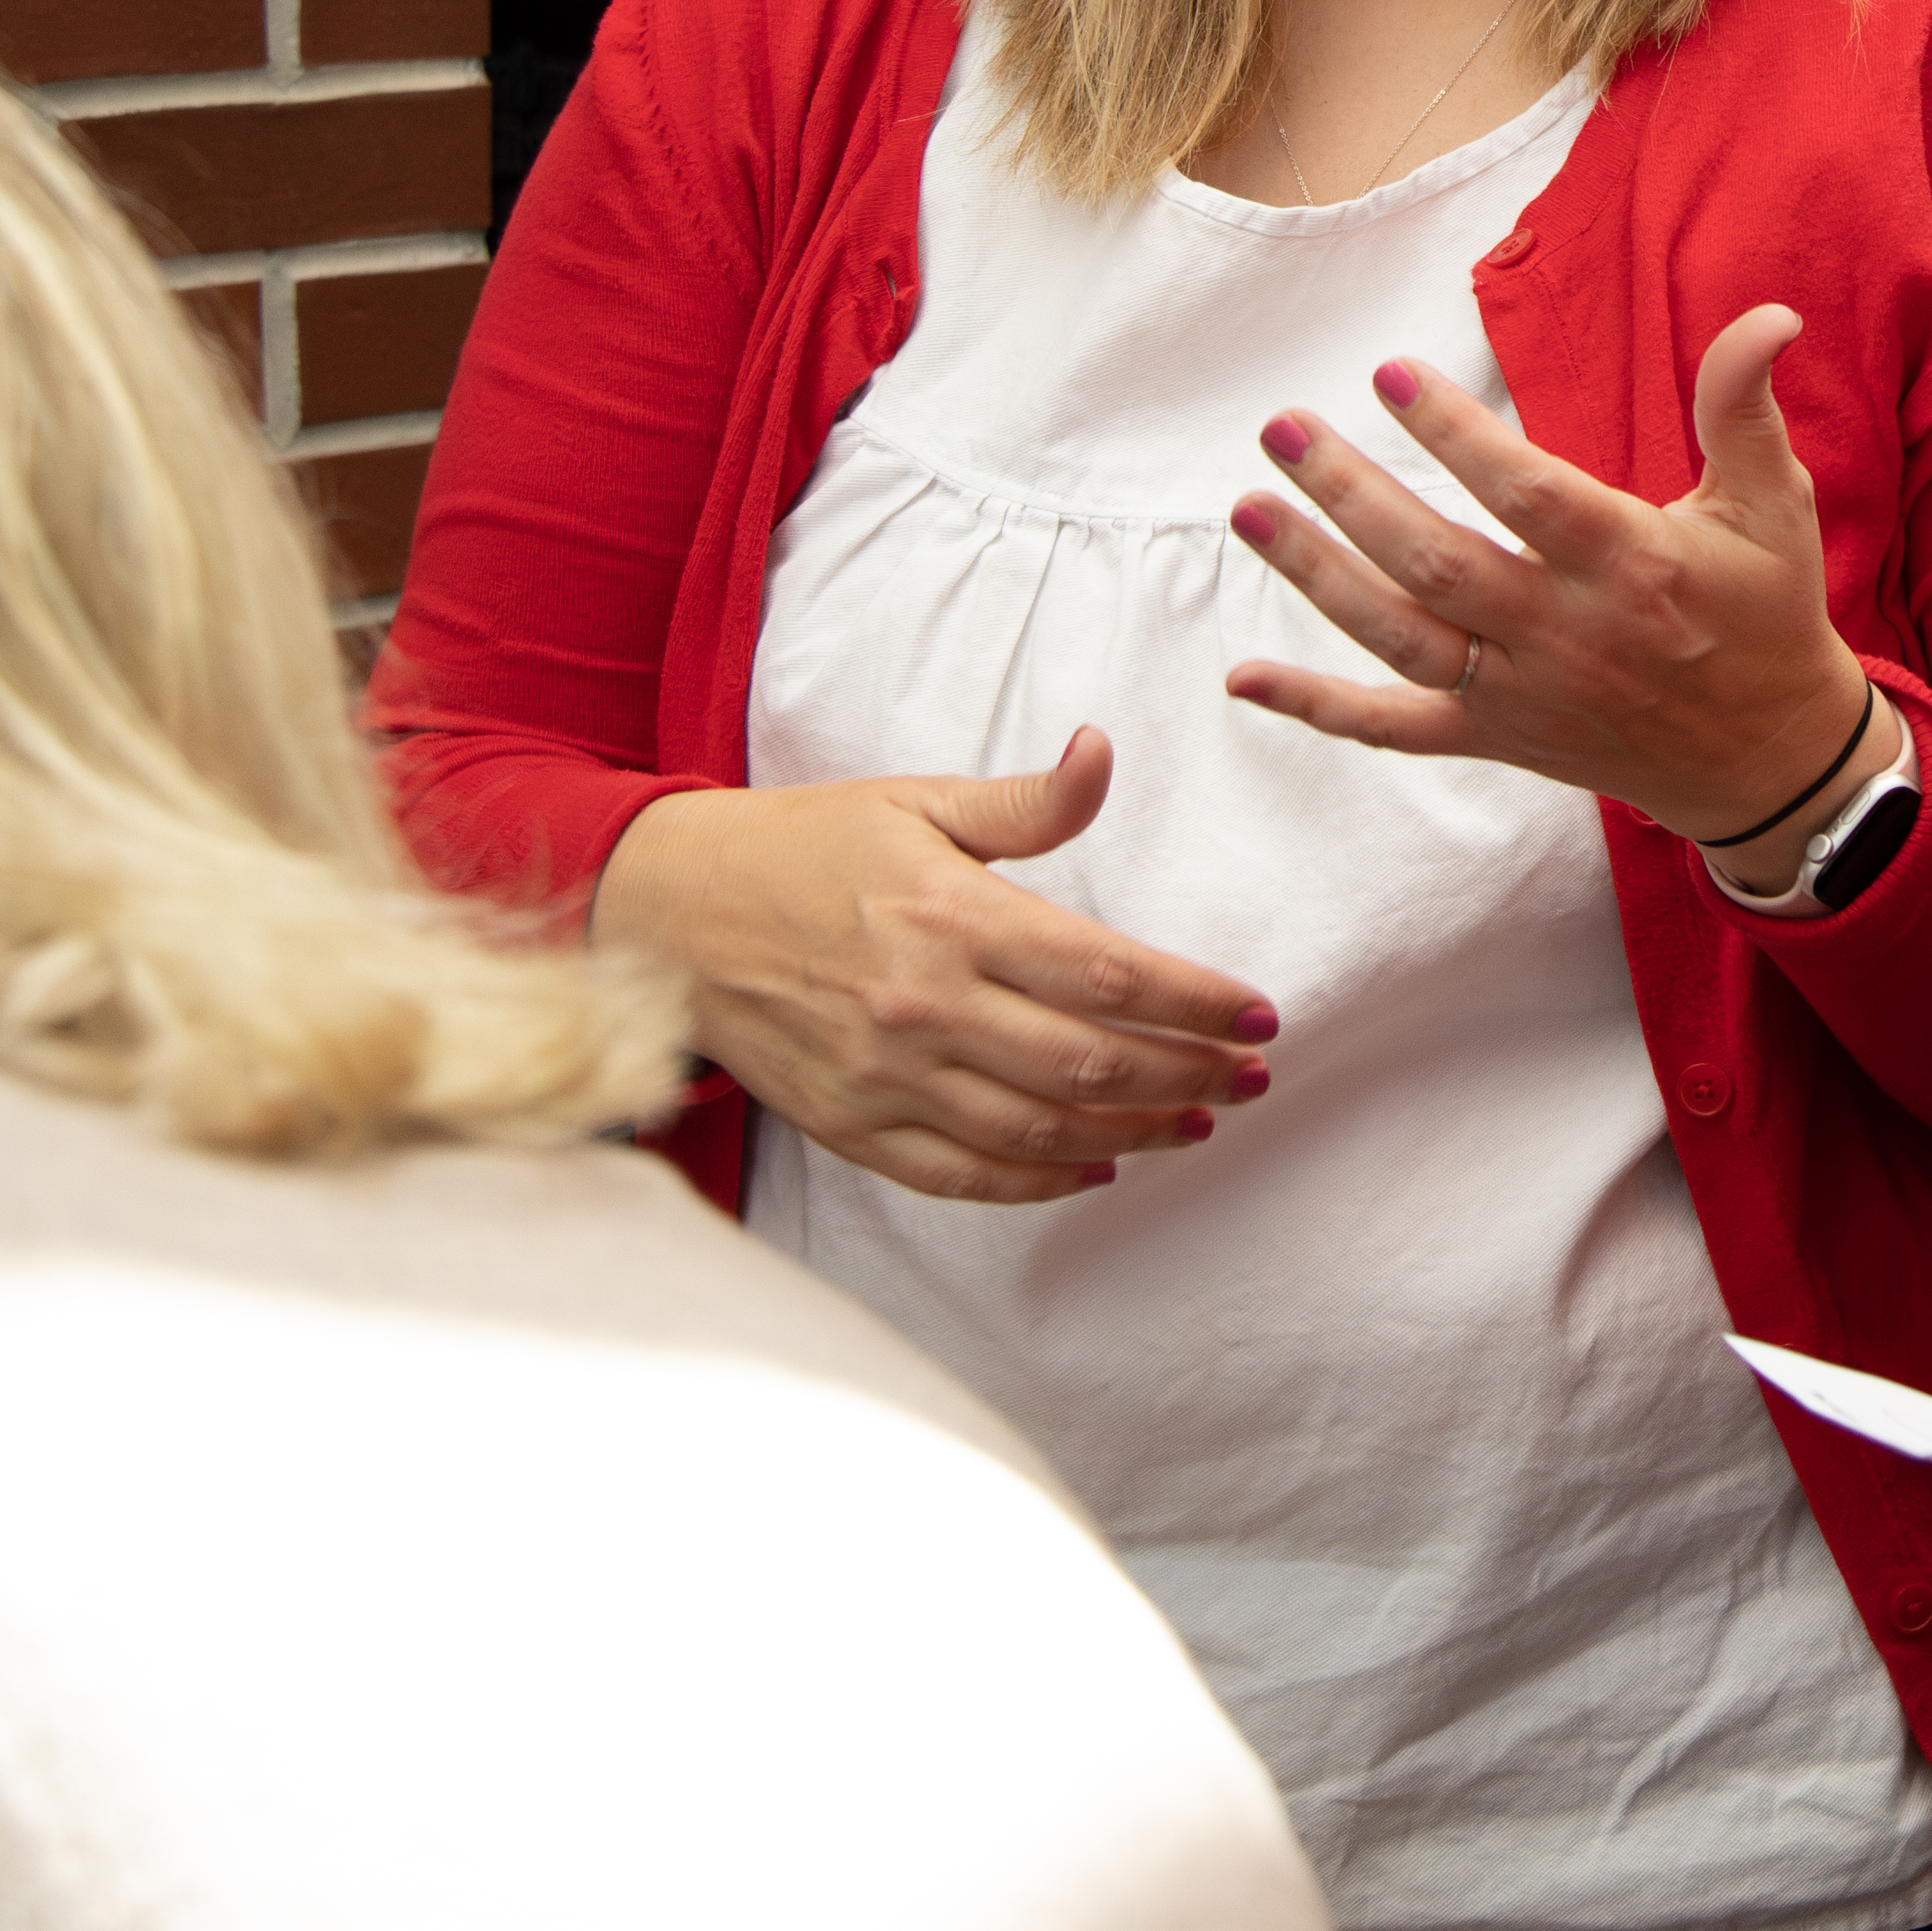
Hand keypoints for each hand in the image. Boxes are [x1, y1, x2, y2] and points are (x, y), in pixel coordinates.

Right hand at [592, 730, 1273, 1206]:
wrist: (672, 916)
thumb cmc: (806, 848)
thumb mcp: (917, 802)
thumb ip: (1026, 801)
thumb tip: (1105, 751)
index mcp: (952, 917)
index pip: (1109, 977)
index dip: (1197, 1003)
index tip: (1259, 1016)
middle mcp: (924, 1007)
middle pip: (1092, 1063)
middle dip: (1191, 1075)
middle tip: (1252, 1079)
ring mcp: (887, 1079)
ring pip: (1042, 1128)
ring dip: (1137, 1133)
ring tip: (1200, 1122)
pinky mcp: (854, 1127)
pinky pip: (967, 1175)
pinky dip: (1043, 1179)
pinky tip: (1099, 1165)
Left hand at [1223, 302, 1889, 863]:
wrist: (1770, 761)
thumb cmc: (1769, 613)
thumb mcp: (1774, 503)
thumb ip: (1744, 408)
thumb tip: (1769, 315)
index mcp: (1632, 565)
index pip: (1525, 493)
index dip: (1452, 433)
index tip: (1388, 373)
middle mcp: (1566, 635)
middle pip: (1437, 563)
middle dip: (1351, 494)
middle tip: (1284, 427)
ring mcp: (1522, 694)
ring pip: (1400, 636)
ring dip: (1316, 574)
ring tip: (1248, 507)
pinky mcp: (1497, 738)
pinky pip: (1395, 729)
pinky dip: (1318, 709)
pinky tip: (1245, 677)